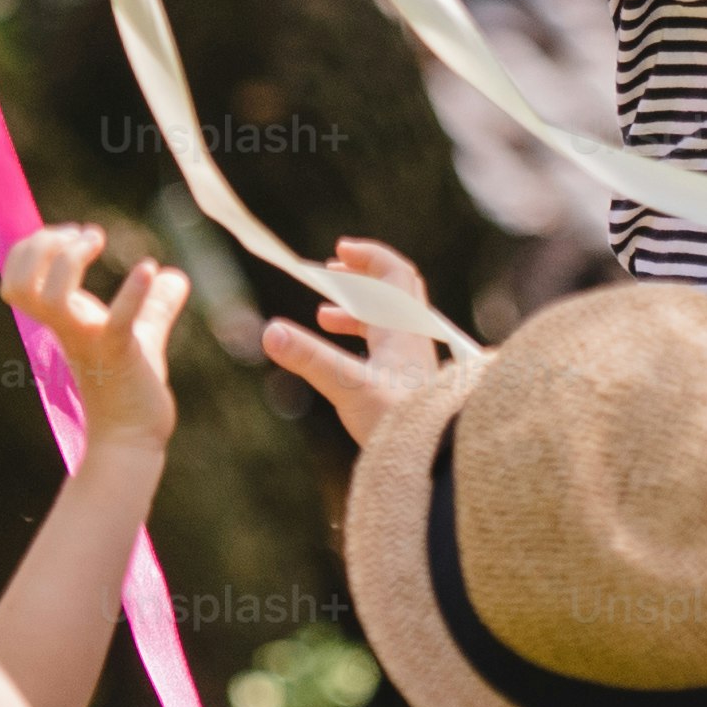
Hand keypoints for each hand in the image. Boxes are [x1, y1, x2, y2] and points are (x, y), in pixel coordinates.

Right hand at [1, 224, 192, 447]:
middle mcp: (66, 327)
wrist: (135, 438)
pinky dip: (130, 294)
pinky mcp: (121, 355)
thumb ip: (155, 304)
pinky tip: (148, 269)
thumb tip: (173, 275)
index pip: (18, 275)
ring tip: (97, 239)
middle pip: (21, 282)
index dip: (35, 246)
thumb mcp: (143, 335)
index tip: (75, 234)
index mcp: (63, 320)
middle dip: (44, 245)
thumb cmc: (130, 389)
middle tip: (86, 235)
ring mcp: (90, 341)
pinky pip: (117, 321)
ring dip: (69, 259)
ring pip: (49, 296)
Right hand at [264, 237, 446, 444]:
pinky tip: (341, 358)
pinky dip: (361, 341)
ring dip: (355, 310)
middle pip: (391, 292)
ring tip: (323, 315)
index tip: (339, 249)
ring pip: (386, 322)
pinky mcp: (407, 385)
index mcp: (402, 327)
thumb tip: (270, 332)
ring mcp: (411, 362)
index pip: (394, 273)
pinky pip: (385, 349)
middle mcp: (411, 339)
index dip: (368, 256)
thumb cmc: (399, 419)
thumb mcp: (348, 386)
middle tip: (330, 272)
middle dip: (360, 277)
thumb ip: (310, 358)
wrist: (436, 458)